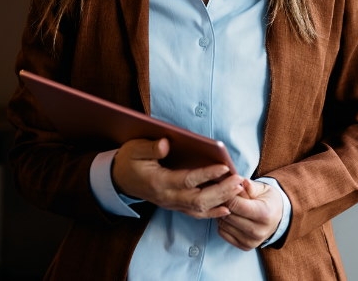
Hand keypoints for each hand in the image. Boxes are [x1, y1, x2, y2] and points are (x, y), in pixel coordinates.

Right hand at [112, 138, 244, 218]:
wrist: (119, 179)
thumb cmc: (129, 161)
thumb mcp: (135, 149)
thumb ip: (151, 148)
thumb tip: (167, 144)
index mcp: (158, 182)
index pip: (187, 180)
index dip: (207, 174)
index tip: (224, 167)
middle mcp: (167, 197)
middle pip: (198, 199)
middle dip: (221, 191)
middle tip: (239, 180)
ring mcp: (171, 204)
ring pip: (199, 209)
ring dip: (221, 200)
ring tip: (238, 189)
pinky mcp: (175, 206)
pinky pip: (195, 213)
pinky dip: (212, 213)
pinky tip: (227, 208)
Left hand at [217, 179, 283, 250]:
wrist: (278, 217)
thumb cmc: (269, 200)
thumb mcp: (263, 189)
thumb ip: (251, 186)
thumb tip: (240, 182)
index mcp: (264, 214)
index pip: (236, 205)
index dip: (227, 195)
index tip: (225, 188)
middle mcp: (258, 231)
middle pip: (228, 216)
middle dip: (223, 204)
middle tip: (223, 196)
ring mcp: (251, 241)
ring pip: (223, 225)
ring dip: (221, 214)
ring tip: (228, 205)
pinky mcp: (245, 246)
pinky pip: (223, 233)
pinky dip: (223, 223)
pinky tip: (230, 216)